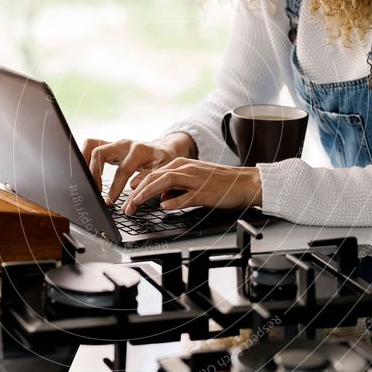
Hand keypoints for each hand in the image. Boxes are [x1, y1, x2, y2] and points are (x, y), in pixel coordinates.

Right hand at [82, 133, 196, 205]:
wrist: (164, 149)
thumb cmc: (164, 161)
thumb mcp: (163, 171)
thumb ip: (149, 179)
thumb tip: (133, 187)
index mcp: (139, 150)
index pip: (122, 169)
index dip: (115, 187)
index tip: (110, 201)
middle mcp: (124, 144)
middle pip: (100, 153)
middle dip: (94, 173)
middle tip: (94, 191)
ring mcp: (115, 143)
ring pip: (91, 145)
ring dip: (84, 162)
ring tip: (84, 181)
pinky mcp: (109, 146)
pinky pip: (91, 146)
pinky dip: (84, 157)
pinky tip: (84, 172)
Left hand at [123, 158, 262, 214]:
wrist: (244, 182)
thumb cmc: (220, 182)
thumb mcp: (193, 180)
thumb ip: (176, 187)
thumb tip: (161, 198)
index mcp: (181, 164)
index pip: (152, 174)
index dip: (137, 187)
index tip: (127, 199)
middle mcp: (185, 169)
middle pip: (154, 177)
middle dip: (136, 193)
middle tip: (126, 207)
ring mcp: (195, 180)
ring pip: (165, 183)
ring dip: (147, 194)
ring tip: (136, 204)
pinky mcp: (205, 192)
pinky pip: (186, 196)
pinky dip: (174, 202)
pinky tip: (164, 207)